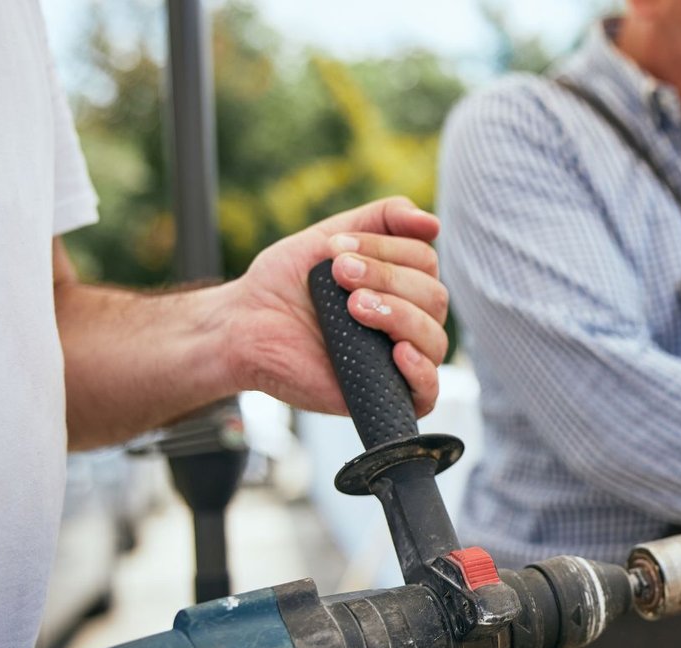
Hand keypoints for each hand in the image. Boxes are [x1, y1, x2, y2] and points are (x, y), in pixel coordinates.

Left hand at [221, 196, 449, 417]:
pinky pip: (428, 391)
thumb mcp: (332, 238)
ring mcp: (398, 360)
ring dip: (399, 316)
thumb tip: (433, 224)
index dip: (387, 251)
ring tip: (353, 308)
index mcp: (401, 285)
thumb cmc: (285, 285)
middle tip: (340, 275)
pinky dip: (421, 371)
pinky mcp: (384, 395)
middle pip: (434, 297)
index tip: (337, 252)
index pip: (425, 262)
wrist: (245, 326)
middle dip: (388, 279)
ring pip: (434, 339)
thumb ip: (383, 219)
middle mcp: (408, 321)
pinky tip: (398, 353)